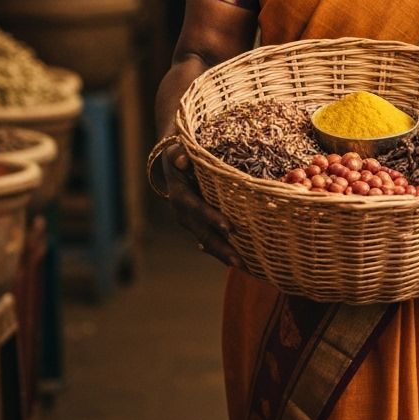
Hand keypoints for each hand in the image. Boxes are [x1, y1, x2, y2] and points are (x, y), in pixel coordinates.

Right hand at [160, 144, 244, 267]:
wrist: (172, 166)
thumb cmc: (180, 155)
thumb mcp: (176, 151)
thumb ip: (178, 154)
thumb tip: (183, 160)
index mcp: (181, 196)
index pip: (197, 209)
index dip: (212, 218)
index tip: (229, 228)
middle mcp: (185, 215)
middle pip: (204, 234)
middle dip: (222, 249)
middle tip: (240, 262)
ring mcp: (192, 224)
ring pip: (209, 242)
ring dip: (225, 256)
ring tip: (246, 268)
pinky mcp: (199, 227)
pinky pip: (212, 242)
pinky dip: (224, 253)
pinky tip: (242, 263)